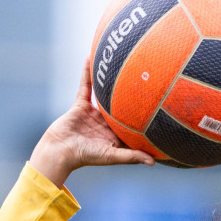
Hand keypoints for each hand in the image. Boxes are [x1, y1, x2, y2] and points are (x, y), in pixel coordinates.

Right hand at [30, 58, 154, 187]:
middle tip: (148, 77)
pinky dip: (88, 72)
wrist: (60, 150)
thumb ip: (132, 156)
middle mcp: (106, 123)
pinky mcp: (80, 105)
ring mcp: (93, 113)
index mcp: (115, 135)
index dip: (145, 118)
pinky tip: (92, 57)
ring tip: (124, 63)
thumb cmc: (86, 156)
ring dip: (112, 80)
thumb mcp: (112, 156)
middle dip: (132, 95)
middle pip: (122, 106)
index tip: (159, 107)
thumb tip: (153, 163)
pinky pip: (86, 86)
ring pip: (105, 94)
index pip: (133, 125)